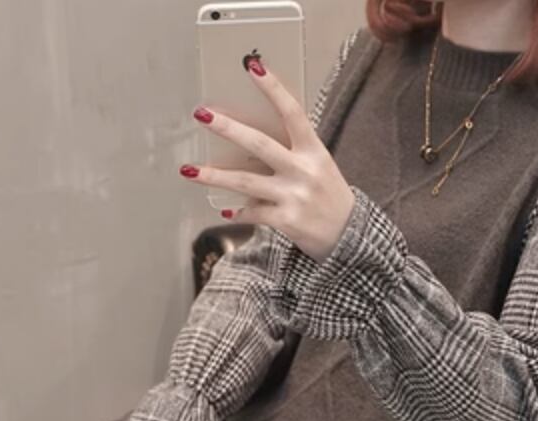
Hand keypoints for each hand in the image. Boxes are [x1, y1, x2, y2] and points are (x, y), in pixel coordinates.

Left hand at [179, 54, 355, 263]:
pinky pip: (254, 214)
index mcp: (314, 151)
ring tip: (188, 171)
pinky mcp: (286, 221)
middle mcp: (303, 171)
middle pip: (260, 145)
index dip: (273, 89)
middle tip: (202, 114)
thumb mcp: (318, 166)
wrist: (348, 236)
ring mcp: (294, 196)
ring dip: (215, 176)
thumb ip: (291, 152)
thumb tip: (249, 141)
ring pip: (246, 183)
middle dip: (229, 129)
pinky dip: (237, 213)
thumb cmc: (328, 196)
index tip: (252, 67)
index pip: (292, 113)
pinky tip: (223, 210)